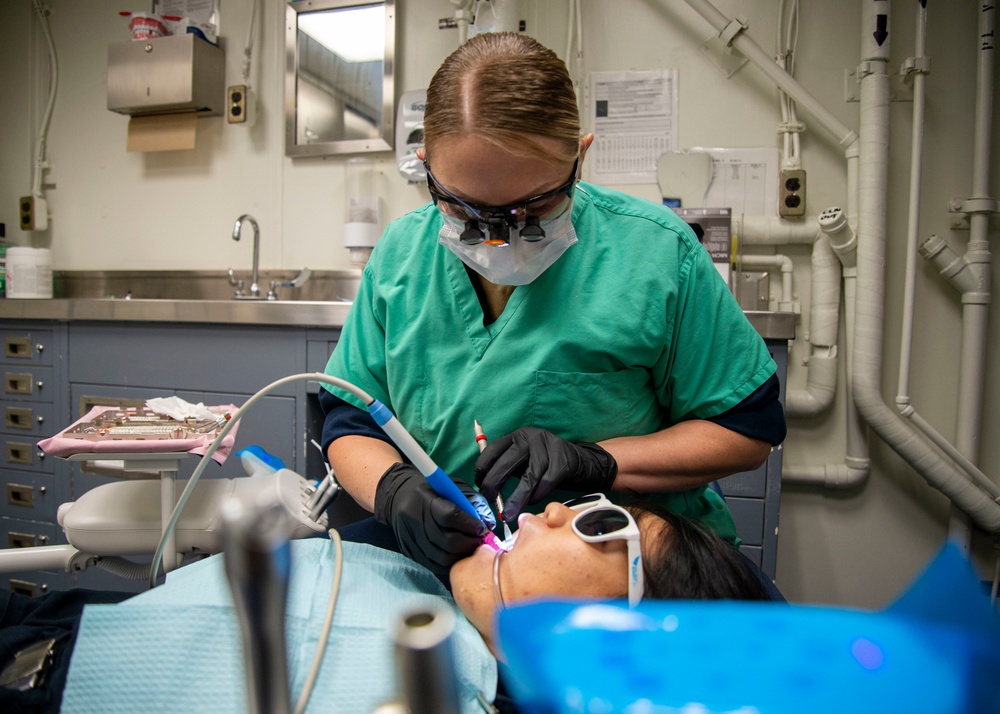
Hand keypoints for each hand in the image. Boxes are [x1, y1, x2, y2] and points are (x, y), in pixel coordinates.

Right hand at [374, 463, 488, 572]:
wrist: (398, 498)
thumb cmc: (432, 492)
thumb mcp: (452, 487)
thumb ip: (473, 502)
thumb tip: (489, 523)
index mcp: (425, 499)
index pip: (450, 516)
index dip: (470, 524)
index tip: (481, 527)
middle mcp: (415, 520)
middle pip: (447, 541)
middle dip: (469, 543)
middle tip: (480, 541)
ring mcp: (410, 539)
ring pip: (441, 557)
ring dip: (461, 556)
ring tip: (470, 548)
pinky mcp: (409, 552)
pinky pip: (433, 565)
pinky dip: (449, 563)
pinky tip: (457, 555)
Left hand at [474, 427, 617, 520]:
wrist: (581, 462)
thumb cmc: (546, 464)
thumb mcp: (524, 460)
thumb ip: (508, 468)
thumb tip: (487, 489)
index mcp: (517, 436)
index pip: (492, 450)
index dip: (482, 470)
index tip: (479, 487)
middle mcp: (530, 437)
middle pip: (506, 463)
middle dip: (494, 485)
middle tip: (489, 503)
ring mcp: (548, 448)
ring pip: (527, 477)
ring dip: (516, 499)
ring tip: (508, 514)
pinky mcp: (563, 461)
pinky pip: (545, 483)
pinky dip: (537, 496)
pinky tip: (533, 502)